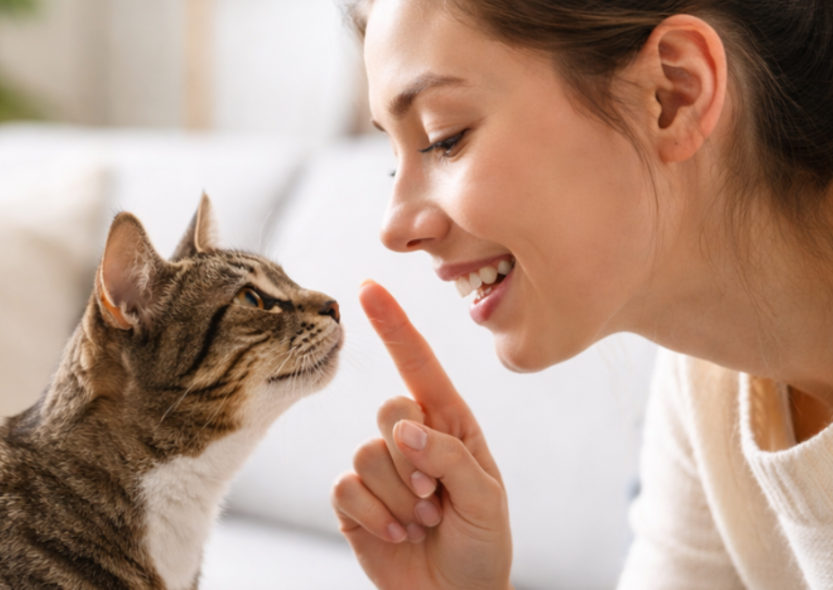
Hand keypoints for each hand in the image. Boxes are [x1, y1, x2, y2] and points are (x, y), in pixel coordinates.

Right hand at [332, 281, 512, 589]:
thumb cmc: (482, 545)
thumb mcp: (486, 498)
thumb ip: (449, 456)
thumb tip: (404, 430)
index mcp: (450, 424)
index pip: (418, 366)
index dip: (393, 325)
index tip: (368, 287)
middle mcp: (411, 437)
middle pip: (389, 410)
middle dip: (414, 460)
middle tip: (437, 499)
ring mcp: (379, 468)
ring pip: (366, 454)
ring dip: (400, 498)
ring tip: (423, 523)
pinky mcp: (353, 501)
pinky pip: (347, 487)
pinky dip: (375, 515)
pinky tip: (397, 534)